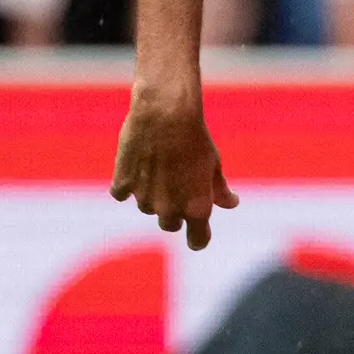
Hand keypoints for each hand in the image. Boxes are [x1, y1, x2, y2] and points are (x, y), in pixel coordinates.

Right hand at [112, 85, 237, 248]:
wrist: (165, 111)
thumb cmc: (195, 137)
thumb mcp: (213, 163)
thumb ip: (219, 190)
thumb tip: (231, 203)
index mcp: (197, 208)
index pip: (197, 241)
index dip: (198, 238)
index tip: (197, 233)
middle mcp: (169, 209)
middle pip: (170, 224)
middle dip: (173, 211)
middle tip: (176, 184)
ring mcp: (144, 198)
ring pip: (147, 207)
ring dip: (152, 195)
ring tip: (157, 166)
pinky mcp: (123, 183)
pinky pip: (122, 193)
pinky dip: (127, 183)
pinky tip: (135, 165)